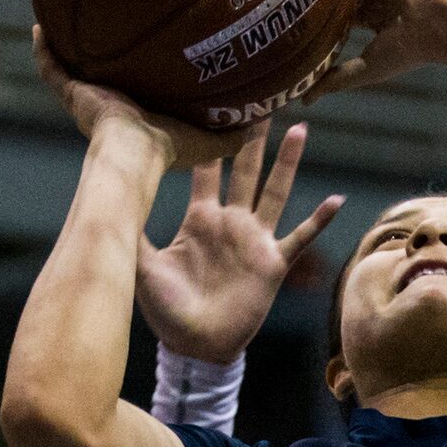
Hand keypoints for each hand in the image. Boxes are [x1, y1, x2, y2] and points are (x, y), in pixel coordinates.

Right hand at [35, 30, 251, 170]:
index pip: (143, 91)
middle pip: (106, 76)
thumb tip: (266, 118)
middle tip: (108, 25)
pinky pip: (51, 69)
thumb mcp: (212, 140)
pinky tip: (39, 26)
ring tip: (67, 17)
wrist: (135, 154)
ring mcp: (89, 100)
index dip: (147, 74)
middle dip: (105, 56)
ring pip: (74, 69)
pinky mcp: (74, 95)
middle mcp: (111, 107)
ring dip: (69, 48)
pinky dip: (43, 50)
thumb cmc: (171, 150)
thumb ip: (237, 131)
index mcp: (141, 116)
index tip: (151, 52)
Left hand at [137, 123, 343, 363]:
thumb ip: (132, 232)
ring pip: (276, 192)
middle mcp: (231, 223)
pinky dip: (319, 220)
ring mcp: (254, 241)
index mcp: (200, 219)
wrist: (194, 346)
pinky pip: (300, 237)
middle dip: (253, 137)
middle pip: (245, 169)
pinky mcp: (273, 263)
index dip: (210, 140)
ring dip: (288, 162)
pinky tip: (336, 200)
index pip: (207, 170)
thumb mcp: (142, 267)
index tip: (214, 107)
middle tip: (261, 100)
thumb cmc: (166, 310)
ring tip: (300, 128)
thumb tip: (110, 199)